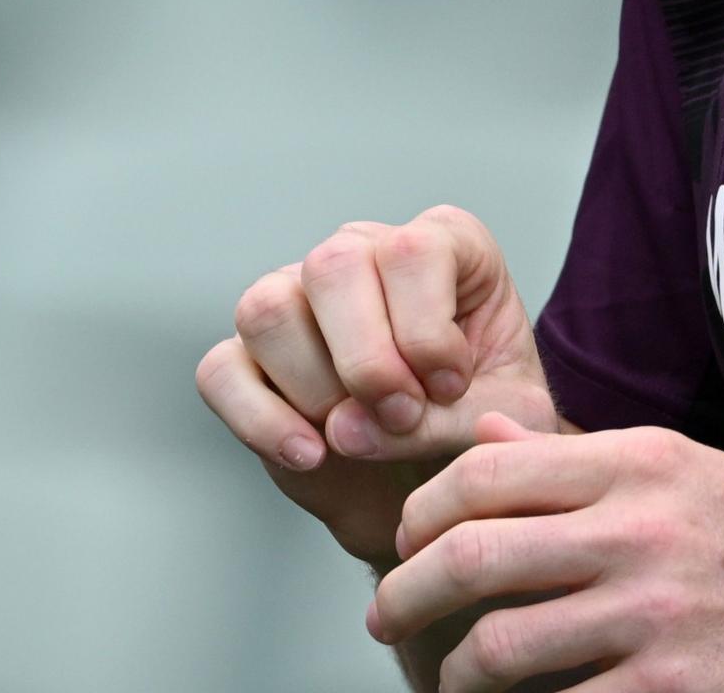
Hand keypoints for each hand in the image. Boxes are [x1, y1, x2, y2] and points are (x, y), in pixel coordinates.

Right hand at [195, 206, 561, 565]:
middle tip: (402, 416)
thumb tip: (342, 429)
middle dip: (368, 361)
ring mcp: (293, 297)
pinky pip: (221, 371)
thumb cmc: (480, 425)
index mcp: (439, 244)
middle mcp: (360, 253)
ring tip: (359, 436)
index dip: (427, 330)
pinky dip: (260, 421)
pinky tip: (309, 455)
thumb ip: (448, 420)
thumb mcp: (502, 421)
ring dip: (316, 390)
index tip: (450, 387)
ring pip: (267, 310)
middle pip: (331, 268)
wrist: (439, 478)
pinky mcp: (247, 356)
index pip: (410, 252)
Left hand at [370, 414, 723, 692]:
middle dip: (406, 592)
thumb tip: (485, 438)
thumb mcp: (684, 472)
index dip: (423, 509)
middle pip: (474, 554)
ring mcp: (658, 615)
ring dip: (453, 673)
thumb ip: (579, 457)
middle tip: (384, 616)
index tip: (404, 540)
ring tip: (446, 681)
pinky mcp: (674, 690)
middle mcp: (643, 531)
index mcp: (639, 464)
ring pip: (502, 644)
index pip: (487, 472)